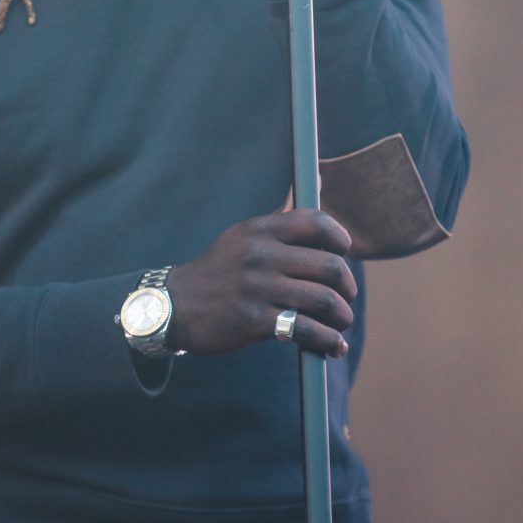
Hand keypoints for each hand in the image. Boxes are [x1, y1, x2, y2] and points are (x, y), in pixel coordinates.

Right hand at [167, 209, 355, 358]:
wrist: (175, 306)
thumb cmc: (220, 269)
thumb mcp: (244, 234)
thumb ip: (284, 213)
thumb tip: (317, 177)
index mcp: (261, 230)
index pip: (317, 223)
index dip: (340, 239)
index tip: (344, 253)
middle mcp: (262, 255)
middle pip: (330, 266)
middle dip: (347, 286)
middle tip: (345, 297)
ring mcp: (259, 288)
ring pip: (324, 300)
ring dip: (342, 316)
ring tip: (341, 322)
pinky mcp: (255, 321)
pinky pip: (306, 330)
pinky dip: (327, 340)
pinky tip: (333, 346)